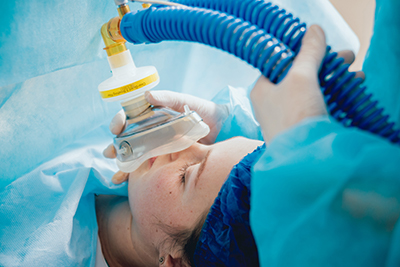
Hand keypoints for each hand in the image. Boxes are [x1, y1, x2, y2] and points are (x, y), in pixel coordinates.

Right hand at [103, 90, 228, 183]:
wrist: (221, 127)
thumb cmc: (202, 110)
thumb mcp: (184, 101)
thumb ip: (167, 98)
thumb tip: (146, 95)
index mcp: (151, 117)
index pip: (129, 119)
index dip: (119, 122)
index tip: (117, 127)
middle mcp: (151, 133)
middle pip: (127, 140)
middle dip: (116, 146)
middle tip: (110, 153)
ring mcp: (157, 149)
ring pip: (133, 157)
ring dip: (122, 165)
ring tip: (116, 175)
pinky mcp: (165, 162)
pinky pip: (147, 170)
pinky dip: (134, 177)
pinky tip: (125, 183)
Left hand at [250, 25, 364, 143]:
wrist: (303, 159)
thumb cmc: (294, 116)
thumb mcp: (301, 78)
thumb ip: (308, 53)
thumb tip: (314, 30)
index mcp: (262, 89)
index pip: (280, 62)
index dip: (302, 52)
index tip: (323, 47)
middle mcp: (270, 102)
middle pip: (298, 75)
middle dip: (325, 65)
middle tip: (347, 58)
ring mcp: (285, 116)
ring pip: (310, 91)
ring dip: (332, 80)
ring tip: (355, 75)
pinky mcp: (300, 128)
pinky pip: (316, 106)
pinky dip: (332, 97)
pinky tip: (349, 93)